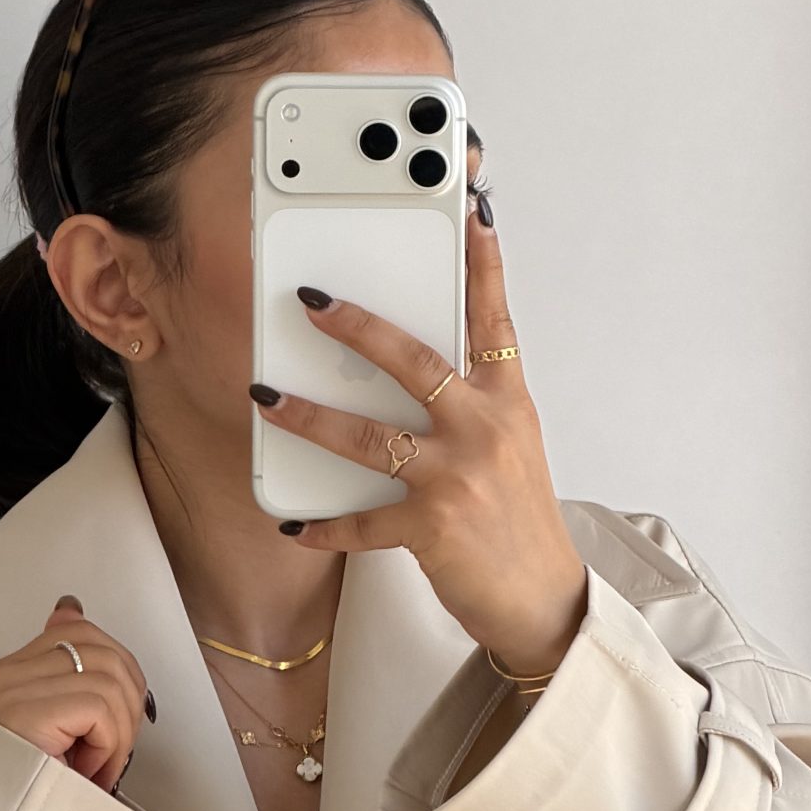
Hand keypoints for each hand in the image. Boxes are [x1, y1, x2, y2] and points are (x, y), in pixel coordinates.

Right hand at [0, 593, 154, 791]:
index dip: (118, 673)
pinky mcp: (29, 713)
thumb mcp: (66, 722)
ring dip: (119, 734)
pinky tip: (90, 771)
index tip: (112, 719)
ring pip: (109, 682)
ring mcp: (13, 691)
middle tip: (112, 751)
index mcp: (11, 669)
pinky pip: (100, 709)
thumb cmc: (42, 785)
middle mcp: (6, 674)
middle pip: (104, 654)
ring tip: (98, 766)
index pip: (81, 633)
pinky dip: (109, 745)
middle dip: (127, 706)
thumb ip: (72, 670)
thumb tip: (70, 607)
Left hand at [248, 199, 587, 678]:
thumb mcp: (511, 448)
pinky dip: (326, 525)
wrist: (542, 600)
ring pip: (370, 434)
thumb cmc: (518, 523)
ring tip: (267, 396)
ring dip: (309, 415)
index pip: (494, 319)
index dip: (483, 263)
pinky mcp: (433, 526)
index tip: (472, 210)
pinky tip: (296, 525)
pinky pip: (363, 521)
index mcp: (509, 403)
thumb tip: (416, 370)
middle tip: (313, 302)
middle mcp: (486, 430)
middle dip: (358, 328)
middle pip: (416, 361)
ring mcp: (459, 477)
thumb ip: (473, 405)